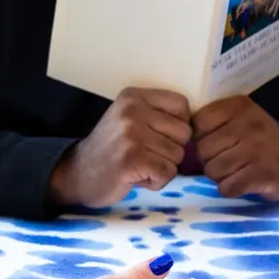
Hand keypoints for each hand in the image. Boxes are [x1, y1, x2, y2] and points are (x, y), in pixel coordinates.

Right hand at [49, 88, 191, 208]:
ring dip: (162, 168)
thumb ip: (159, 115)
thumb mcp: (131, 119)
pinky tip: (136, 177)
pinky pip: (167, 173)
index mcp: (135, 96)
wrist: (77, 174)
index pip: (182, 106)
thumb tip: (200, 125)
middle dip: (171, 151)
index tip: (157, 137)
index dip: (177, 127)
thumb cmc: (112, 149)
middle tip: (145, 155)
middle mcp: (133, 110)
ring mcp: (131, 134)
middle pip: (184, 134)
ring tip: (138, 166)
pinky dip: (156, 182)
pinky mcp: (132, 159)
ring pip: (177, 156)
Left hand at [193, 95, 278, 200]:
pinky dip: (231, 189)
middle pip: (203, 150)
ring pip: (213, 170)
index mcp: (238, 106)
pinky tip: (243, 182)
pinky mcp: (262, 174)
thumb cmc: (259, 141)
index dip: (202, 138)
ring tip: (237, 170)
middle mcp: (248, 124)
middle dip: (210, 159)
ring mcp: (256, 149)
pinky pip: (227, 187)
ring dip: (221, 176)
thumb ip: (213, 122)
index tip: (217, 142)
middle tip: (229, 159)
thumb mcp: (239, 119)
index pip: (198, 123)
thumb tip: (180, 138)